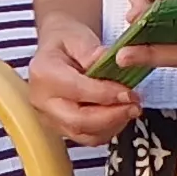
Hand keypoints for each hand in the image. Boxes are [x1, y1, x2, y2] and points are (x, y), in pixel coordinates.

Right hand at [26, 15, 143, 146]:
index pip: (77, 91)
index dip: (106, 95)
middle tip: (134, 105)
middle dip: (112, 116)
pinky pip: (87, 138)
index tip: (129, 93)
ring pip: (84, 134)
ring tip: (131, 109)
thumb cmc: (68, 42)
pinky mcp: (61, 128)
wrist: (58, 51)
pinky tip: (121, 115)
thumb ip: (93, 52)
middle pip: (78, 121)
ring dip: (113, 125)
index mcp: (43, 73)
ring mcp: (49, 117)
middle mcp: (41, 100)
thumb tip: (112, 64)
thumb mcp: (79, 37)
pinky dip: (108, 130)